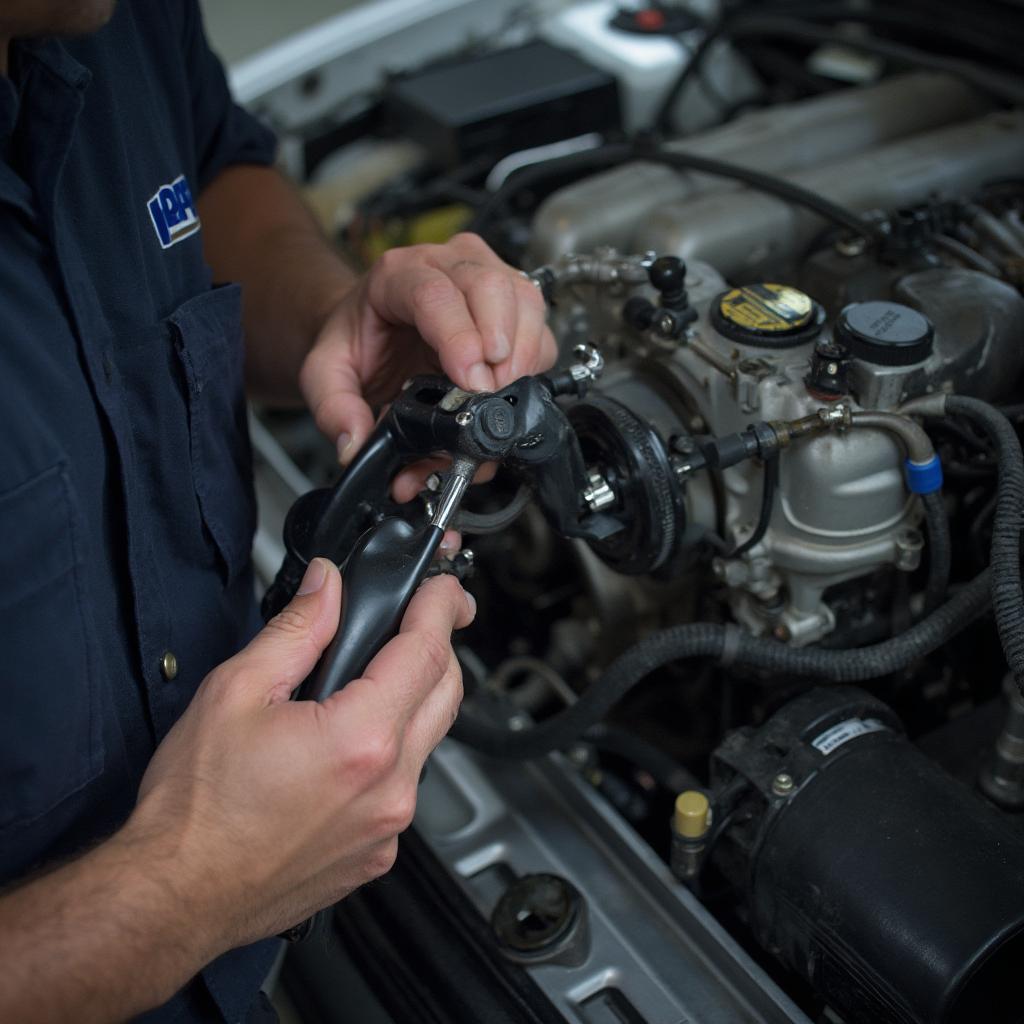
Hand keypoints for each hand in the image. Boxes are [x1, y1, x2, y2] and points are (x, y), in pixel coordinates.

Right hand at [129, 558, 473, 949]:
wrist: (176, 895)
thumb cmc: (196, 808)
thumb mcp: (235, 691)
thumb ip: (296, 629)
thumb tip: (328, 586)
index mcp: (360, 739)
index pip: (427, 651)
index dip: (439, 607)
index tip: (442, 588)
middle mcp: (389, 787)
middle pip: (447, 692)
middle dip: (439, 645)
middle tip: (421, 618)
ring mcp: (389, 826)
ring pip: (431, 739)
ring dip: (417, 699)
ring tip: (377, 678)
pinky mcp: (379, 852)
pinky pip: (407, 786)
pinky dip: (395, 753)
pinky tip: (354, 744)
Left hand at [298, 232, 556, 463]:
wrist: (375, 327)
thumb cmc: (361, 340)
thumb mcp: (328, 371)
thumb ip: (333, 408)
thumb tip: (356, 443)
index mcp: (398, 274)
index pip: (436, 293)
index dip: (460, 338)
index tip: (470, 382)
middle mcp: (447, 265)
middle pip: (491, 286)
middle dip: (499, 348)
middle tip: (488, 394)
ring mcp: (486, 278)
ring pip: (525, 301)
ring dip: (522, 358)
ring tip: (498, 397)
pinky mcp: (512, 305)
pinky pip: (539, 329)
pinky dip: (533, 366)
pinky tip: (509, 390)